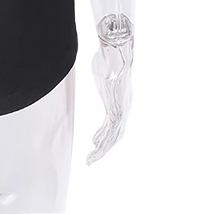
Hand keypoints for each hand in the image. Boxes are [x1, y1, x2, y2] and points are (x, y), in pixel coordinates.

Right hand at [86, 32, 133, 165]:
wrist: (116, 55)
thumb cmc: (108, 59)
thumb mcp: (102, 71)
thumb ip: (101, 76)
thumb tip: (99, 67)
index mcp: (122, 101)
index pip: (114, 124)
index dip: (105, 134)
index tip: (94, 141)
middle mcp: (125, 109)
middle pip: (116, 135)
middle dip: (104, 147)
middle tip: (92, 157)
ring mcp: (122, 111)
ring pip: (113, 138)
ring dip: (101, 150)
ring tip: (90, 160)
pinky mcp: (117, 111)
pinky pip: (110, 133)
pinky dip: (102, 143)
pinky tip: (94, 149)